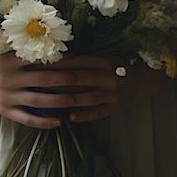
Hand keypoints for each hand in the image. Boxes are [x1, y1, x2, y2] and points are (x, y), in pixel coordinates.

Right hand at [0, 50, 82, 128]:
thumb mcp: (2, 48)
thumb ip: (23, 49)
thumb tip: (52, 43)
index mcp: (10, 59)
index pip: (41, 59)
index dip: (61, 59)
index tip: (80, 58)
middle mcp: (9, 78)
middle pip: (44, 79)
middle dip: (67, 79)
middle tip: (87, 79)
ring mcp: (7, 96)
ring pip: (38, 100)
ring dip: (60, 101)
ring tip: (77, 101)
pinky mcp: (4, 110)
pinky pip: (26, 118)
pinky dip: (43, 121)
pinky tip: (58, 122)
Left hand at [38, 55, 166, 123]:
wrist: (143, 81)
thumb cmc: (116, 70)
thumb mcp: (101, 61)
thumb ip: (81, 62)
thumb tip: (54, 60)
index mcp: (100, 61)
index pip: (73, 62)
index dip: (54, 64)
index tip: (36, 67)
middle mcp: (105, 76)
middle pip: (75, 79)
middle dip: (53, 82)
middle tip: (34, 85)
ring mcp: (111, 93)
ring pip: (84, 97)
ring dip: (64, 100)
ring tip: (46, 103)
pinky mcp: (114, 107)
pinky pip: (97, 112)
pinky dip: (83, 114)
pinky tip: (70, 117)